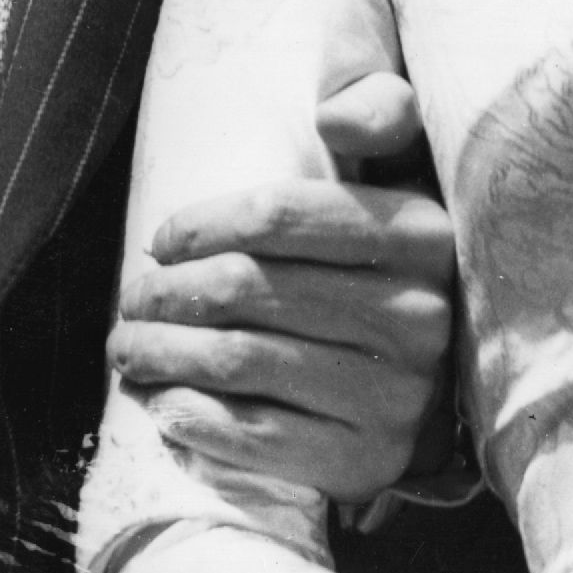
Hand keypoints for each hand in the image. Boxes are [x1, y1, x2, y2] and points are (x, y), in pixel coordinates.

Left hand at [106, 74, 457, 503]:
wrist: (444, 381)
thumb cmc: (386, 258)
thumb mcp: (400, 169)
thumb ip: (376, 112)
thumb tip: (335, 118)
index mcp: (420, 233)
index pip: (279, 215)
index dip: (202, 224)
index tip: (160, 240)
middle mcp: (419, 317)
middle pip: (246, 290)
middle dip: (167, 292)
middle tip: (131, 298)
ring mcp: (398, 396)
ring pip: (239, 360)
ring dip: (162, 352)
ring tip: (128, 345)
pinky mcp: (370, 460)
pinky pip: (257, 437)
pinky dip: (195, 418)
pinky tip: (164, 402)